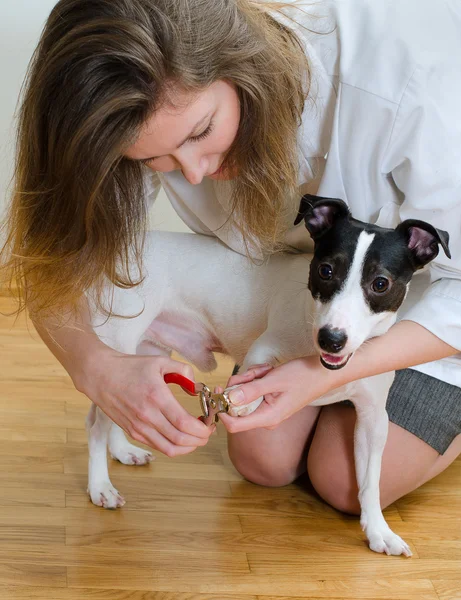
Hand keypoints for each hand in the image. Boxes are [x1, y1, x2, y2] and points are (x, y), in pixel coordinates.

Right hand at [78, 349, 213, 455]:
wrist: (100, 376)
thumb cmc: (130, 367)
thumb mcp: (160, 361)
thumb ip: (183, 371)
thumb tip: (196, 388)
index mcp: (156, 397)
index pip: (184, 423)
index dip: (202, 429)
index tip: (210, 425)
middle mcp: (147, 416)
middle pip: (180, 439)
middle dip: (200, 439)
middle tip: (208, 432)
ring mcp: (139, 427)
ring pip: (169, 449)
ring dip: (188, 447)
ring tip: (197, 437)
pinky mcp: (133, 432)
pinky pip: (158, 447)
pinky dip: (174, 446)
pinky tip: (181, 436)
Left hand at [220, 356, 339, 431]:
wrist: (322, 372)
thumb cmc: (302, 376)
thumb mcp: (273, 380)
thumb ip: (251, 390)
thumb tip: (229, 399)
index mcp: (267, 417)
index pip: (233, 425)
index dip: (222, 409)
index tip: (220, 390)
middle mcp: (265, 418)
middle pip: (237, 406)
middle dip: (241, 384)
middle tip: (256, 373)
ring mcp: (267, 410)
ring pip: (244, 394)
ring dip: (250, 378)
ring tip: (266, 371)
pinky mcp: (268, 401)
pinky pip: (253, 390)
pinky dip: (256, 378)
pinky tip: (268, 372)